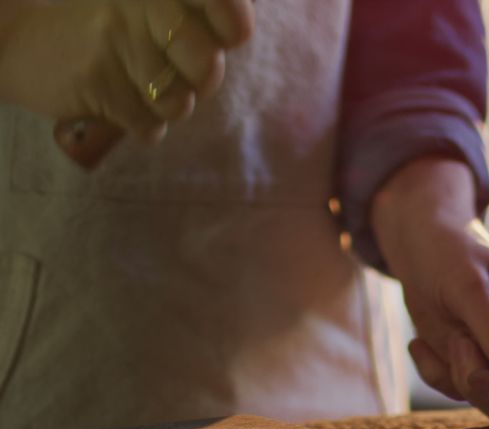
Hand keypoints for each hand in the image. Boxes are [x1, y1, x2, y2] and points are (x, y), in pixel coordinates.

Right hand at [0, 0, 253, 141]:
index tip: (232, 33)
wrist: (21, 40)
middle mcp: (140, 8)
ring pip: (178, 103)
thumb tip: (235, 37)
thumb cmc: (103, 28)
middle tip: (179, 75)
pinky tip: (118, 102)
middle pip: (207, 64)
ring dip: (166, 107)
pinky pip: (149, 125)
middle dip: (201, 82)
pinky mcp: (96, 81)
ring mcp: (116, 42)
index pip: (219, 2)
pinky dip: (141, 125)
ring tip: (138, 85)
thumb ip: (195, 22)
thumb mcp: (145, 10)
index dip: (233, 21)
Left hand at [371, 158, 488, 415]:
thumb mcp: (470, 288)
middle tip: (456, 342)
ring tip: (445, 333)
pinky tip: (422, 343)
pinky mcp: (476, 366)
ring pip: (485, 397)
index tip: (481, 378)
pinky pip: (455, 390)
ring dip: (452, 372)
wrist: (420, 247)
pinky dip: (433, 370)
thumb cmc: (451, 254)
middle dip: (480, 378)